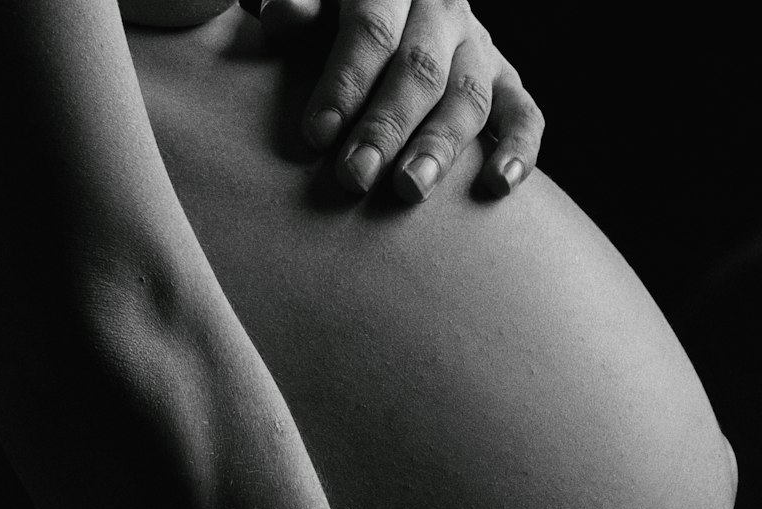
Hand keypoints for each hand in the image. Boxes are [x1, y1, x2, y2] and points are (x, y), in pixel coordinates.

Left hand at [243, 0, 543, 201]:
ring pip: (469, 97)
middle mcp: (442, 11)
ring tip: (410, 191)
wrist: (390, 4)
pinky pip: (523, 113)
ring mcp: (478, 47)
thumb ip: (300, 1)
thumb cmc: (333, 13)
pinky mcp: (503, 80)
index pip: (372, 31)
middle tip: (355, 177)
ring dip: (440, 148)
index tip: (316, 134)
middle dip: (386, 127)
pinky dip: (519, 150)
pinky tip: (499, 186)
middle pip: (420, 70)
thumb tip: (283, 19)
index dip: (345, 83)